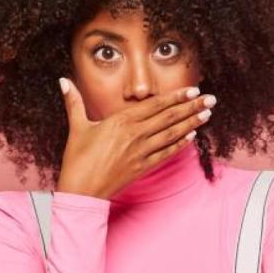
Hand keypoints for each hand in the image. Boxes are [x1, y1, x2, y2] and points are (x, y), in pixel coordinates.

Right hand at [55, 79, 215, 199]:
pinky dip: (180, 143)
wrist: (82, 192)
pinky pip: (167, 153)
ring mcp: (141, 152)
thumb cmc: (77, 159)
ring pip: (172, 134)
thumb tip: (63, 80)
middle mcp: (135, 135)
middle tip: (210, 98)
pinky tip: (192, 136)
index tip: (192, 89)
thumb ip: (74, 102)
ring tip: (207, 113)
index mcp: (121, 122)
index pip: (155, 105)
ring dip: (192, 123)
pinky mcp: (143, 167)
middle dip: (192, 106)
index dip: (176, 97)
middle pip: (170, 117)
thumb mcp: (77, 127)